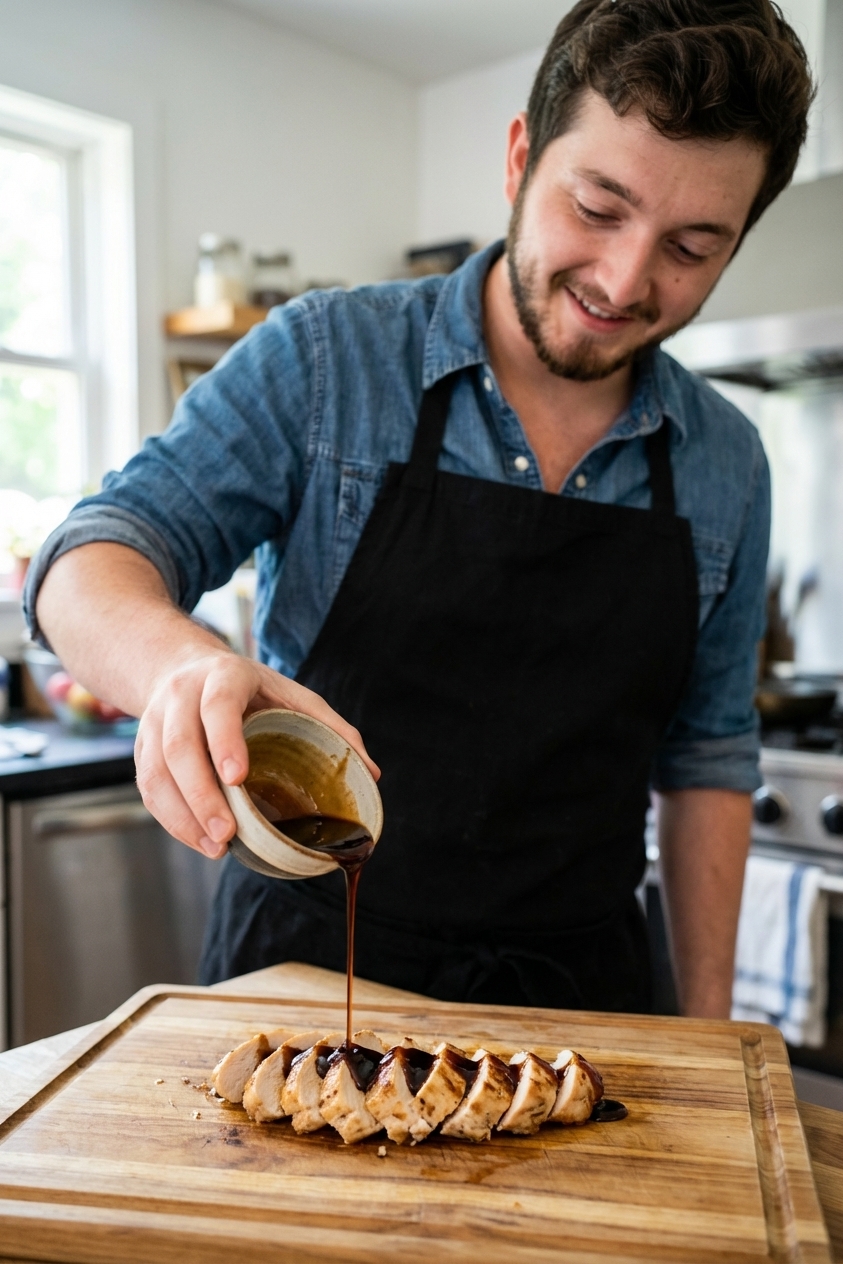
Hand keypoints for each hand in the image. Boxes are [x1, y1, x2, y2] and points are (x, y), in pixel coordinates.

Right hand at [134, 649, 378, 857]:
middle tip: (226, 834)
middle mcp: (180, 696)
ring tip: (215, 848)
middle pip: (179, 746)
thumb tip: (371, 773)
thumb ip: (331, 727)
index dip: (224, 741)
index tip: (237, 779)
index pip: (217, 706)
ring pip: (156, 771)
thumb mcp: (292, 693)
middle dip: (200, 794)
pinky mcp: (142, 748)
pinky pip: (149, 788)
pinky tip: (198, 840)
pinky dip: (171, 819)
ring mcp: (154, 722)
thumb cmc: (249, 689)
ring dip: (183, 815)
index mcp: (223, 677)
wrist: (183, 668)